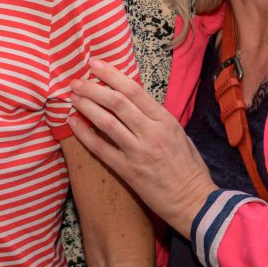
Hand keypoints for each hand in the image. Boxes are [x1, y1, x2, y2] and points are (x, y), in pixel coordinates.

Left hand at [68, 59, 216, 235]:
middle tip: (77, 81)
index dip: (111, 75)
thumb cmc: (189, 168)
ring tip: (73, 98)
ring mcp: (138, 152)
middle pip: (116, 102)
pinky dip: (84, 134)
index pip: (134, 90)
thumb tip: (135, 103)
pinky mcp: (128, 171)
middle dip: (93, 88)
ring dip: (86, 107)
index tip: (95, 65)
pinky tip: (73, 123)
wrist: (194, 202)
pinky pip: (101, 149)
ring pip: (106, 122)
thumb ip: (157, 119)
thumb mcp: (180, 135)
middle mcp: (151, 133)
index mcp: (165, 121)